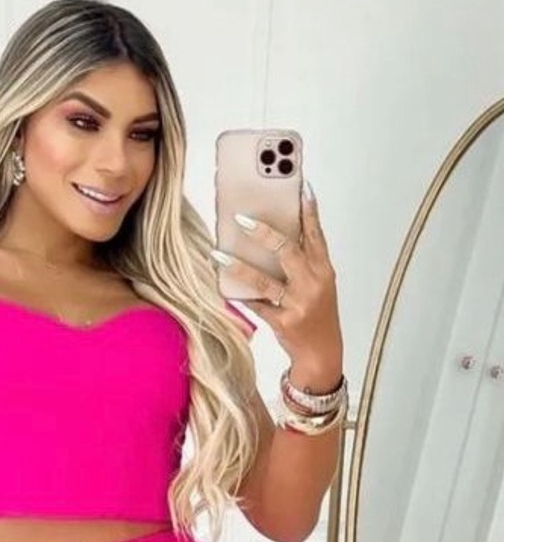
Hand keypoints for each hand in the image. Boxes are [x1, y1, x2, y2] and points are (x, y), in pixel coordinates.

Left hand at [213, 182, 343, 390]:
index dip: (308, 211)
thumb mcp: (319, 284)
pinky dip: (239, 295)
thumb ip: (302, 261)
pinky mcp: (283, 323)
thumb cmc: (317, 315)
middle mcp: (313, 285)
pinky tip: (223, 286)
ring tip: (218, 254)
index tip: (300, 187)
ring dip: (239, 266)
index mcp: (324, 271)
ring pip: (264, 281)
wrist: (322, 354)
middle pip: (287, 251)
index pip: (315, 235)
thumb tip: (273, 234)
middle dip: (264, 232)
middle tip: (241, 218)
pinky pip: (256, 305)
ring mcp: (298, 305)